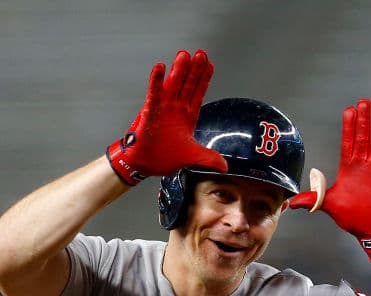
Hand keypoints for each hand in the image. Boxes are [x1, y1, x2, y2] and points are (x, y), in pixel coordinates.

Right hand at [106, 49, 227, 184]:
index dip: (204, 79)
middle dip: (194, 69)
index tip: (210, 64)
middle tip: (200, 54)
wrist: (145, 164)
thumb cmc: (164, 157)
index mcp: (187, 116)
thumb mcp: (192, 157)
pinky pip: (154, 93)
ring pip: (173, 85)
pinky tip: (159, 67)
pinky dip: (156, 80)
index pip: (198, 93)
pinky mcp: (150, 111)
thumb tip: (225, 167)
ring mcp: (163, 108)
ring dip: (178, 70)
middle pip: (187, 84)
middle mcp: (176, 108)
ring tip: (184, 55)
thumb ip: (208, 159)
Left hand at [289, 99, 370, 238]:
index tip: (349, 109)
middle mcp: (363, 165)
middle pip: (363, 138)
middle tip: (364, 102)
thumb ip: (313, 199)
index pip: (347, 142)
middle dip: (363, 121)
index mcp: (348, 168)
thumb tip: (291, 202)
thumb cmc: (352, 216)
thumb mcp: (329, 205)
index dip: (348, 127)